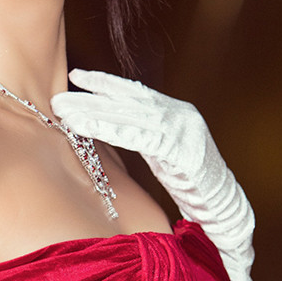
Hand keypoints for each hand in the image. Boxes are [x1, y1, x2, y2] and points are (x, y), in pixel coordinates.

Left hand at [51, 68, 209, 179]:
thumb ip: (142, 135)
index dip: (105, 83)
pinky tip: (89, 129)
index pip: (136, 92)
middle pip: (128, 103)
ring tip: (65, 114)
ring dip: (95, 115)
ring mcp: (184, 129)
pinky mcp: (183, 150)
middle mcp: (180, 113)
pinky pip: (141, 138)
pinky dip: (112, 132)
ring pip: (131, 117)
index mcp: (176, 111)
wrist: (223, 205)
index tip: (76, 75)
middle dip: (91, 100)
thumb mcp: (163, 154)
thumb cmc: (191, 184)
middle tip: (58, 99)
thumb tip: (110, 127)